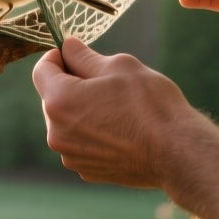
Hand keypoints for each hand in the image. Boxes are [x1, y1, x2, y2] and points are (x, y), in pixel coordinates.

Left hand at [33, 38, 204, 189]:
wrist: (177, 153)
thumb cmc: (150, 105)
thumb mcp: (119, 66)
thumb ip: (84, 56)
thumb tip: (68, 47)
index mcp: (59, 101)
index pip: (42, 70)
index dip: (57, 57)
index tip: (76, 55)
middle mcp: (56, 132)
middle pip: (53, 97)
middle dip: (72, 85)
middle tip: (107, 83)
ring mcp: (71, 155)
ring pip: (68, 122)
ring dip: (83, 111)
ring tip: (118, 109)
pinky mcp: (87, 170)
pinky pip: (81, 143)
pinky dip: (93, 134)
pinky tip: (121, 131)